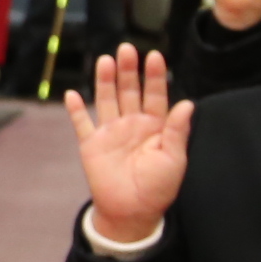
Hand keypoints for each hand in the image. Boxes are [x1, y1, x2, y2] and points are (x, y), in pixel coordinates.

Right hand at [66, 50, 191, 243]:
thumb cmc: (159, 187)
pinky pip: (82, 123)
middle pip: (129, 90)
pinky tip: (72, 94)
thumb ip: (177, 130)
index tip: (155, 57)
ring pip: (107, 100)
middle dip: (128, 70)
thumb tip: (188, 104)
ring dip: (105, 80)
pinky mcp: (91, 144)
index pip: (156, 94)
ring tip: (106, 60)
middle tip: (127, 49)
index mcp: (155, 126)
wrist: (132, 211)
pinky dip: (76, 110)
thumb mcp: (175, 158)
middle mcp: (132, 123)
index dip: (155, 76)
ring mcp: (110, 132)